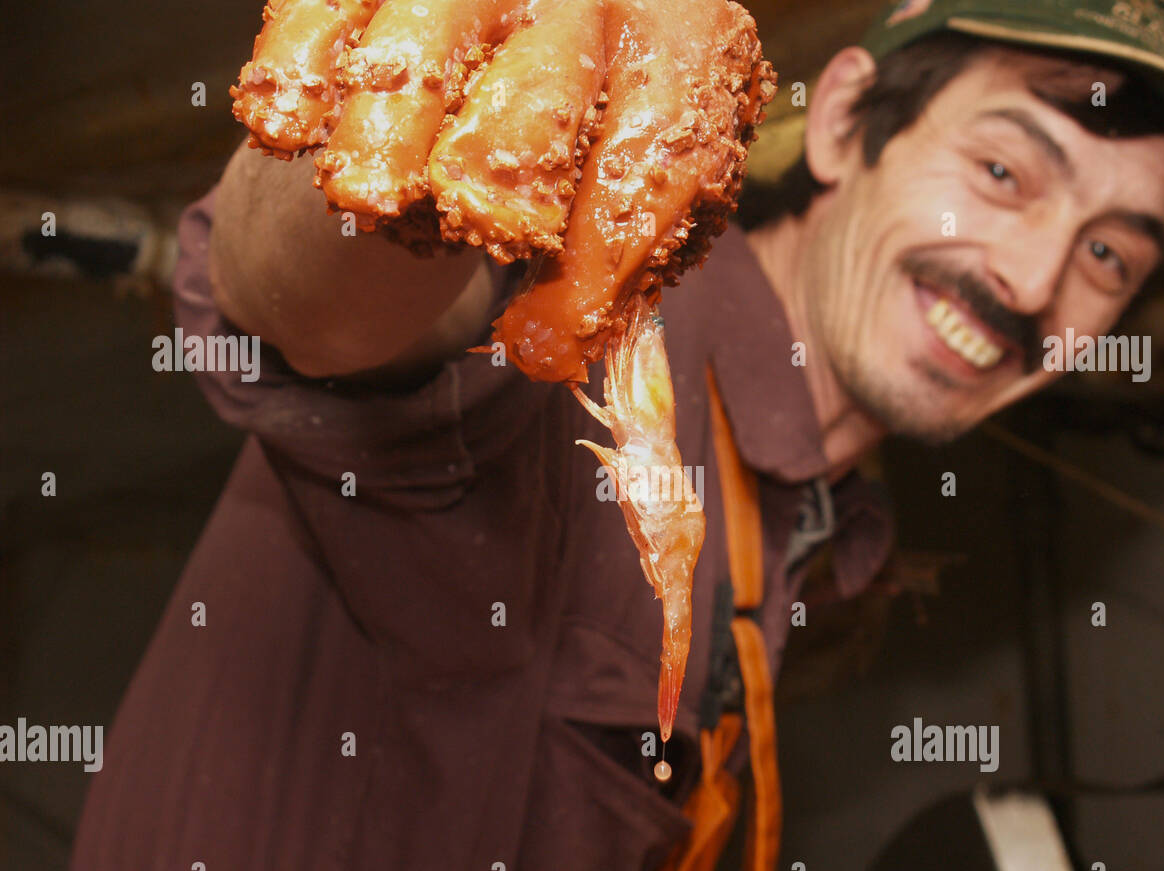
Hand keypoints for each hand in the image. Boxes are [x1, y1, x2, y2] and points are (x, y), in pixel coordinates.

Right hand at [231, 0, 774, 382]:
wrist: (529, 36)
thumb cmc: (596, 141)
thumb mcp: (640, 188)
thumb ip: (620, 256)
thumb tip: (555, 346)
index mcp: (682, 49)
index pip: (657, 161)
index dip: (604, 257)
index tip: (550, 342)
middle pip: (546, 92)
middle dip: (504, 173)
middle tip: (478, 226)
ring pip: (430, 37)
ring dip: (392, 128)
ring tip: (368, 199)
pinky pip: (328, 5)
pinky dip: (301, 66)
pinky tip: (284, 135)